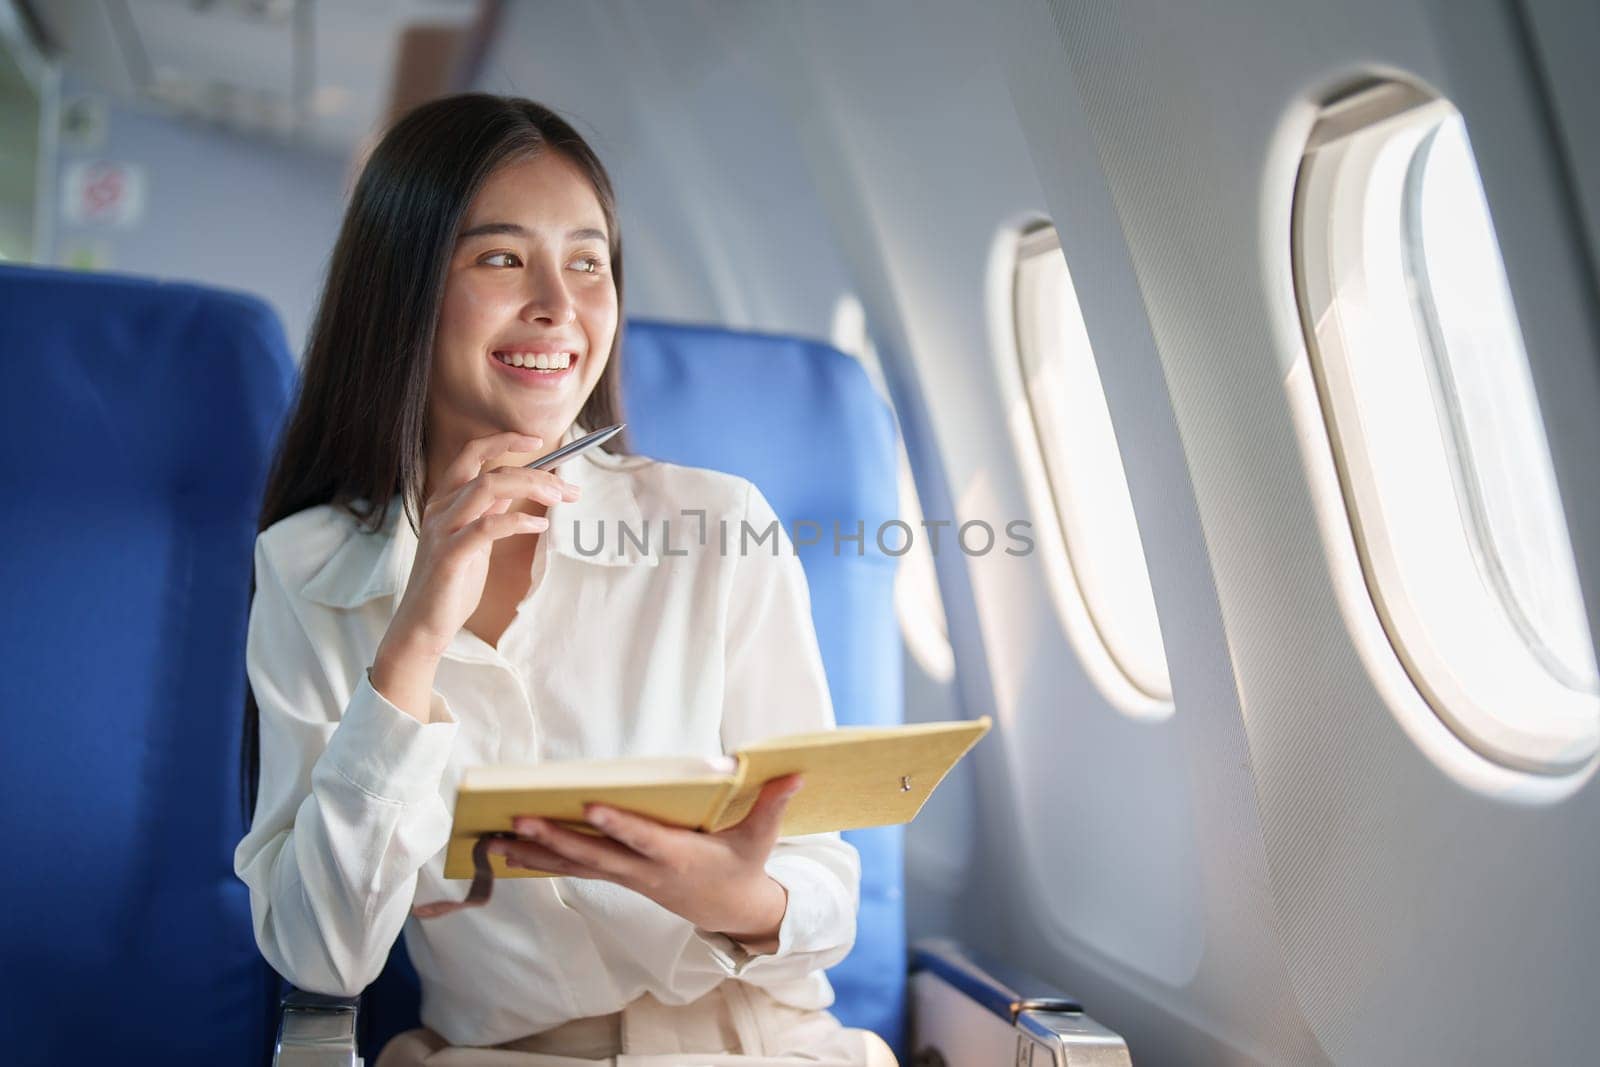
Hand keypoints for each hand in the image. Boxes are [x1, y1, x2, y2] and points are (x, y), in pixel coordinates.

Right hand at [385, 430, 580, 660]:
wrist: (422, 624)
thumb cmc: (451, 583)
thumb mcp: (473, 539)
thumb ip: (488, 511)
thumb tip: (514, 487)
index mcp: (445, 500)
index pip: (472, 454)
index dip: (504, 441)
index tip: (538, 440)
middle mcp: (440, 508)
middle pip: (489, 471)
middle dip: (534, 472)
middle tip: (567, 489)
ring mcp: (442, 530)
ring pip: (486, 487)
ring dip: (530, 487)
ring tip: (559, 498)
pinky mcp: (448, 556)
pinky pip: (487, 527)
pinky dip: (518, 520)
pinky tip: (540, 524)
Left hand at [491, 774, 805, 953]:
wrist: (732, 912)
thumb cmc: (744, 865)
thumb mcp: (762, 838)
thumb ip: (773, 803)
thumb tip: (796, 772)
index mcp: (680, 856)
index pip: (644, 838)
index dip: (618, 824)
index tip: (590, 807)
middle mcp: (648, 871)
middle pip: (596, 855)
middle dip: (557, 839)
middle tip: (521, 820)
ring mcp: (631, 878)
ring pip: (578, 866)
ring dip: (539, 852)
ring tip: (500, 838)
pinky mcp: (621, 878)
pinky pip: (578, 869)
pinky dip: (545, 860)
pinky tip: (514, 851)